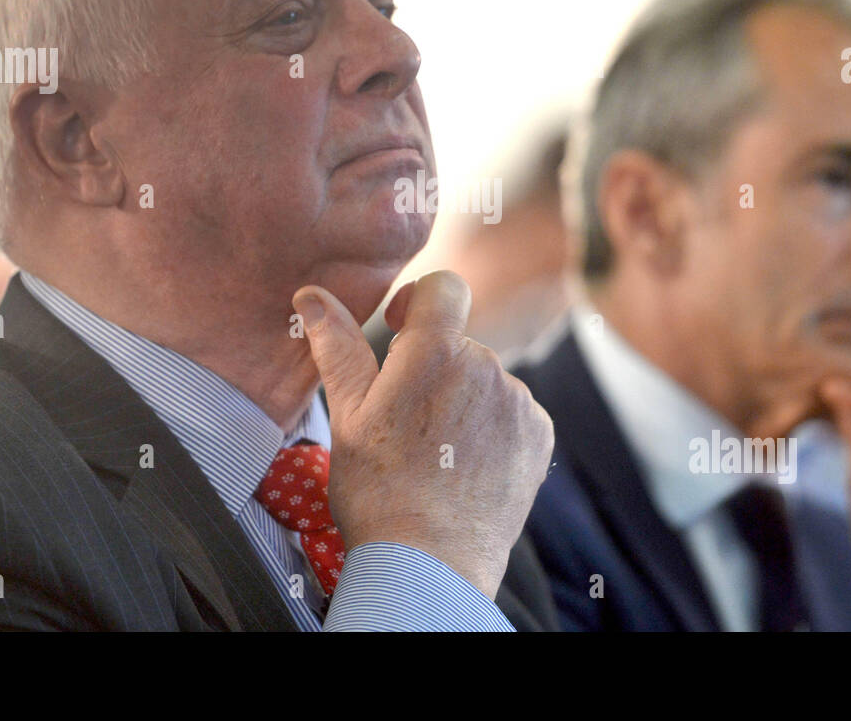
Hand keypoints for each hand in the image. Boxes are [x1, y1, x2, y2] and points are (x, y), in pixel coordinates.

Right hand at [292, 271, 553, 598]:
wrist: (431, 564)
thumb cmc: (379, 491)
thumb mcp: (348, 415)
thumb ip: (337, 347)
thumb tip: (312, 295)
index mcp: (435, 352)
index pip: (444, 286)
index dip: (420, 300)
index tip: (402, 330)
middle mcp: (486, 367)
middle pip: (460, 343)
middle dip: (436, 367)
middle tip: (406, 421)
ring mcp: (517, 401)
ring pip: (486, 380)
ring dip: (464, 399)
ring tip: (436, 452)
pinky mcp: (538, 434)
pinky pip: (513, 411)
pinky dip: (492, 427)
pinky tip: (465, 464)